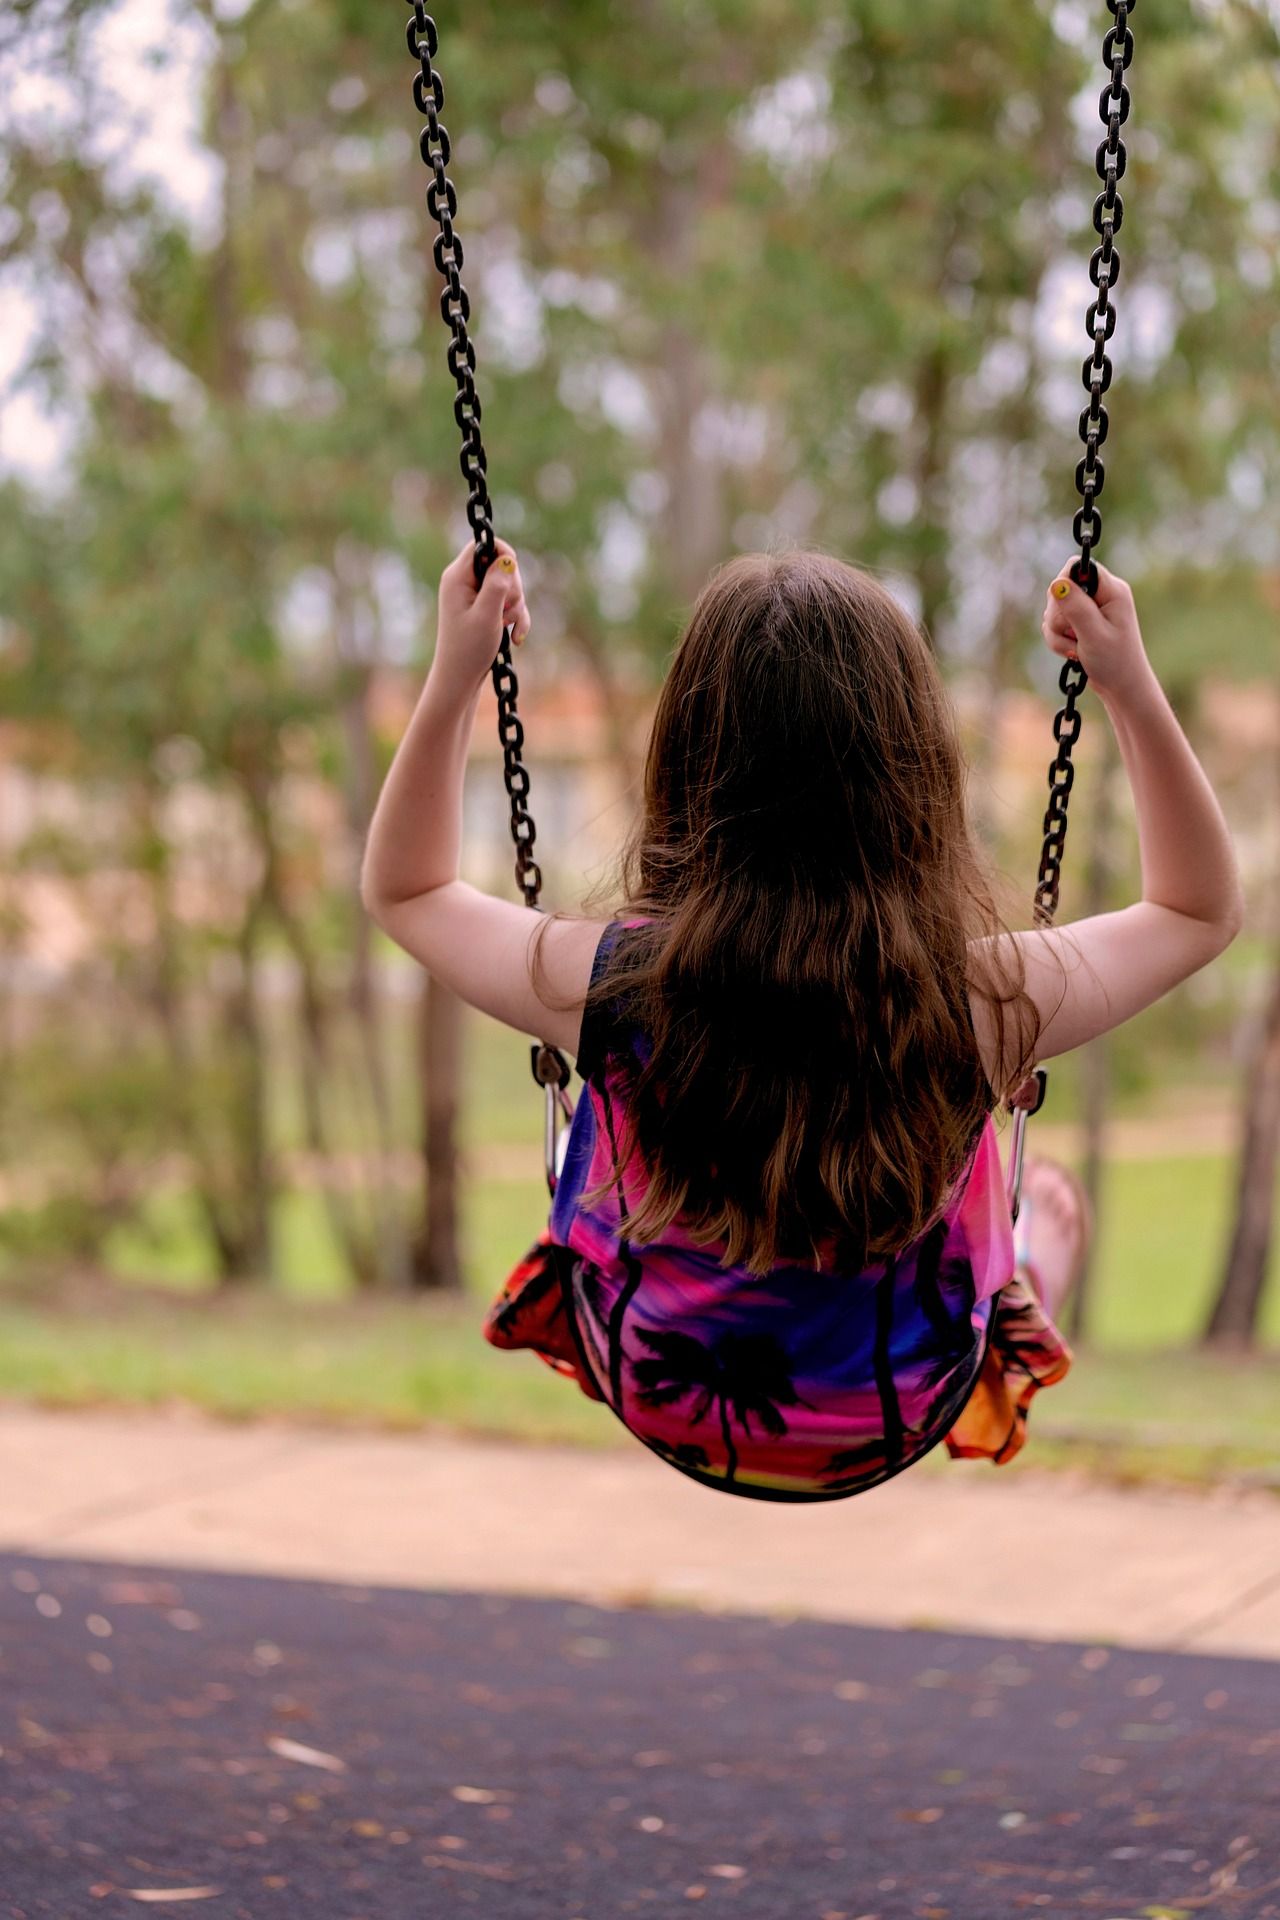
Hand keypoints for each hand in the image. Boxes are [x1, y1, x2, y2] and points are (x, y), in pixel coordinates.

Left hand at [434, 537, 530, 691]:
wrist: (459, 680)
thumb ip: (497, 585)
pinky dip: (517, 618)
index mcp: (457, 577)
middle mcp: (464, 582)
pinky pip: (509, 603)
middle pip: (501, 564)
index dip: (504, 554)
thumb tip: (508, 559)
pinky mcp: (485, 609)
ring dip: (516, 607)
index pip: (483, 544)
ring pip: (509, 585)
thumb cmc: (468, 650)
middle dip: (513, 588)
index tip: (513, 575)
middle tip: (507, 612)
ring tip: (508, 627)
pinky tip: (516, 638)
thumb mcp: (486, 615)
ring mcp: (475, 596)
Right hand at [1041, 561, 1150, 705]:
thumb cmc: (1115, 663)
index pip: (1077, 566)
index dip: (1064, 583)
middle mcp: (1101, 595)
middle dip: (1058, 616)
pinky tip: (1074, 651)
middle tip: (1074, 635)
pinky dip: (1058, 640)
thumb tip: (1056, 583)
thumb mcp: (1094, 634)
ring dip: (1057, 633)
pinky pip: (1054, 624)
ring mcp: (1089, 609)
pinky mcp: (1080, 623)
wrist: (1122, 688)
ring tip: (1076, 649)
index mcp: (1112, 590)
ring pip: (1054, 610)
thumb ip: (1076, 607)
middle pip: (1060, 588)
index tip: (1064, 608)